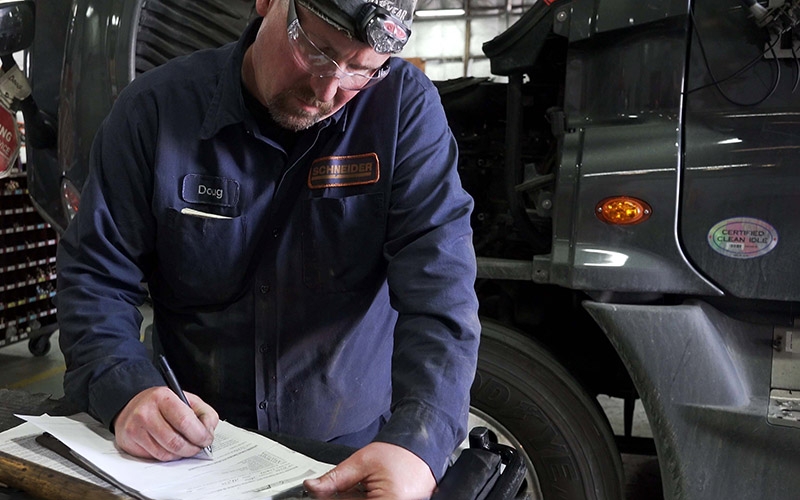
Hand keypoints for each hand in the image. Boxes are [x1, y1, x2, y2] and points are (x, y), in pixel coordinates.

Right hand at [112, 386, 218, 460]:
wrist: (133, 405)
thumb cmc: (163, 404)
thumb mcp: (187, 399)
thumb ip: (204, 413)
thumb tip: (208, 432)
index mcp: (163, 397)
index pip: (185, 421)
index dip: (200, 435)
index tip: (207, 439)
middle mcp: (146, 412)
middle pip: (175, 442)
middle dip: (192, 448)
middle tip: (198, 447)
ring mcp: (135, 428)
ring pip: (166, 453)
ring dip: (181, 454)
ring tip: (186, 447)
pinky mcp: (129, 442)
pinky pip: (155, 457)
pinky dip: (168, 456)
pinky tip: (171, 448)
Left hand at [304, 442, 435, 499]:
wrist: (421, 447)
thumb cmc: (398, 453)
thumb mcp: (361, 462)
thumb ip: (335, 478)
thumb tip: (311, 487)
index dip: (331, 498)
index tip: (322, 492)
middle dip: (348, 497)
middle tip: (352, 485)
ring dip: (356, 498)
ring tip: (364, 486)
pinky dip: (366, 498)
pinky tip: (367, 491)